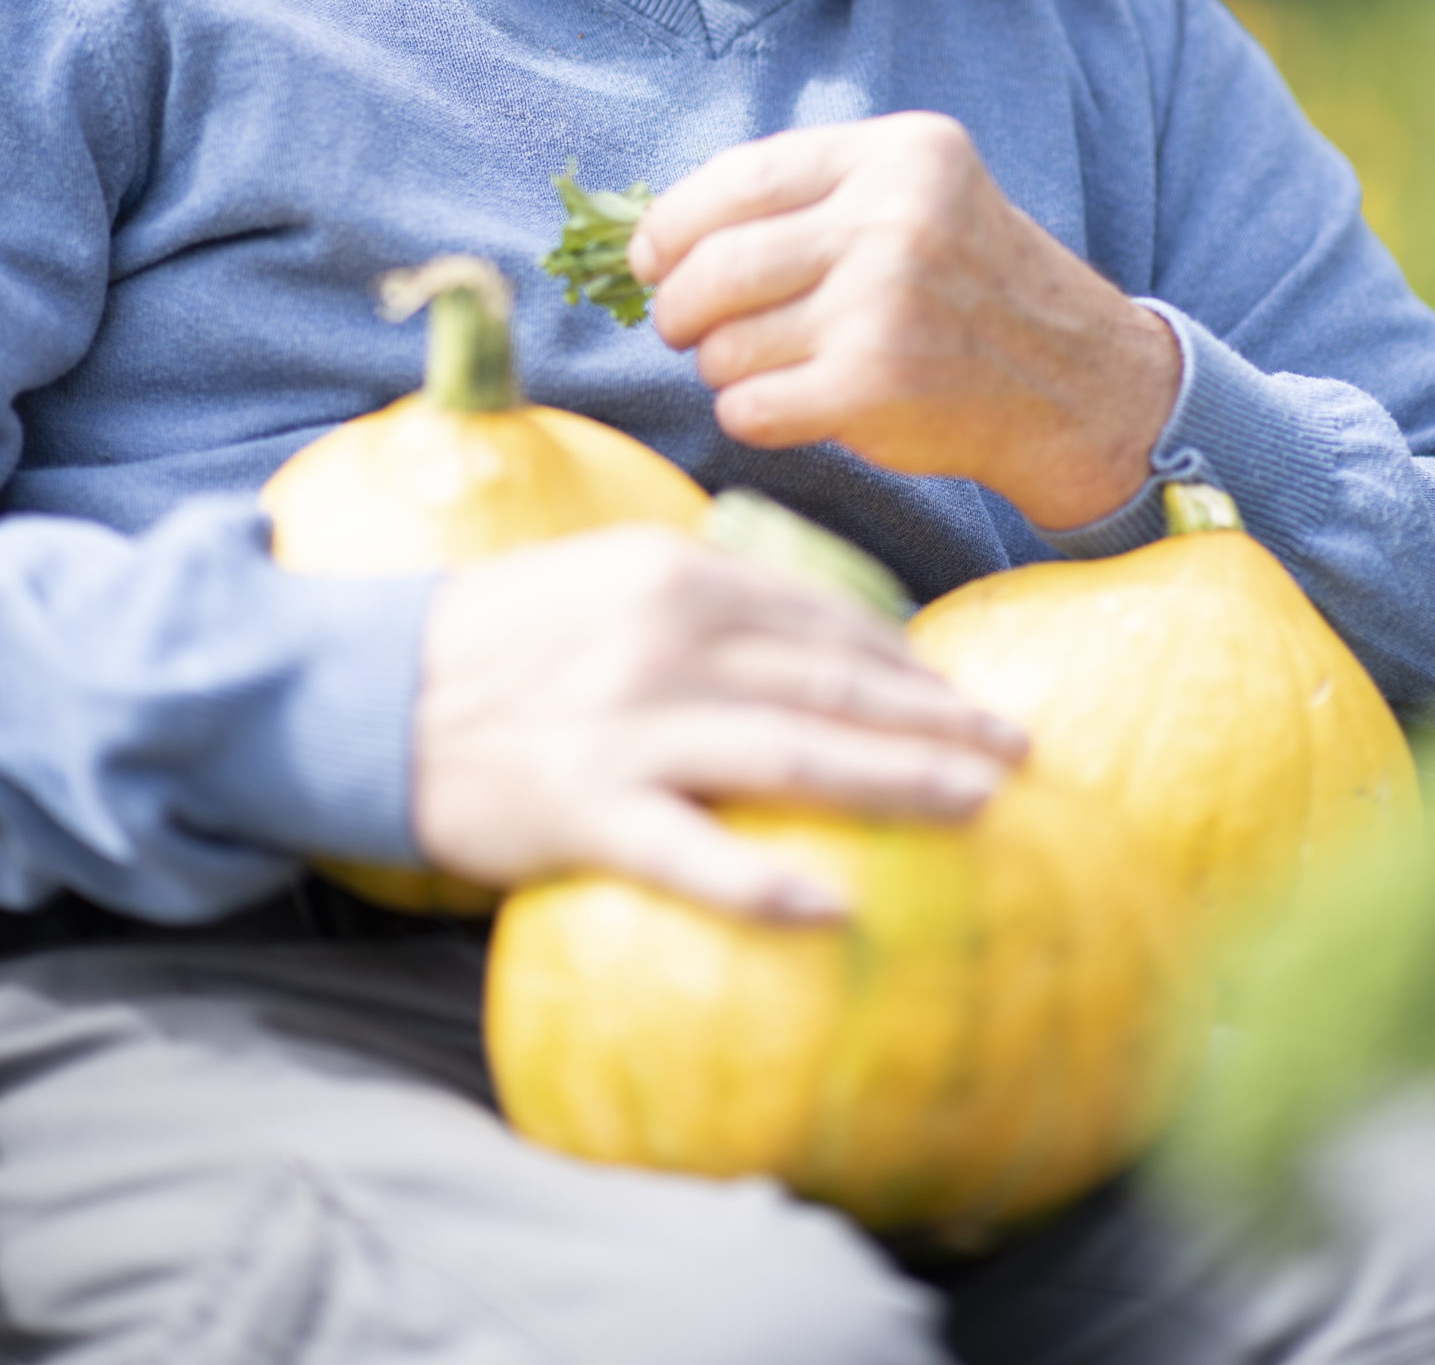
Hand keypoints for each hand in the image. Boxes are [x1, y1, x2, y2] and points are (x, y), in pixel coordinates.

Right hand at [413, 523, 1023, 920]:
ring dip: (899, 781)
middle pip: (832, 684)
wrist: (363, 689)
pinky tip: (838, 908)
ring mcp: (629, 728)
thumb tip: (802, 632)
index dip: (902, 662)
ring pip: (794, 756)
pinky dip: (765, 885)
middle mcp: (666, 642)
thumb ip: (703, 595)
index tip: (959, 696)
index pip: (821, 621)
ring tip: (980, 805)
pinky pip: (691, 855)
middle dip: (937, 719)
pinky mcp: (584, 810)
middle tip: (1019, 749)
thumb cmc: (495, 638)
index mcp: (676, 577)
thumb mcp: (605, 577)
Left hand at [630, 115, 1180, 529]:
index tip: (652, 259)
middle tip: (686, 327)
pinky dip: (751, 414)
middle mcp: (895, 220)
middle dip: (678, 308)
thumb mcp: (914, 197)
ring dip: (723, 368)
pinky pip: (749, 407)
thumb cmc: (966, 288)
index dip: (670, 226)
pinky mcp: (877, 387)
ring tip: (768, 365)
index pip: (737, 179)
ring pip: (724, 346)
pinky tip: (791, 404)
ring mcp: (887, 305)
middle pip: (714, 267)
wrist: (1075, 382)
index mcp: (899, 155)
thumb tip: (656, 230)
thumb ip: (808, 194)